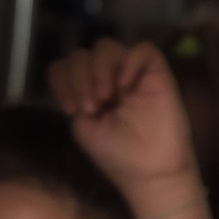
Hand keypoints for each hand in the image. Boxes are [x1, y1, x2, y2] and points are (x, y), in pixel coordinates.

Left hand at [48, 37, 198, 204]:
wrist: (150, 172)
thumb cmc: (117, 156)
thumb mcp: (83, 127)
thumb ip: (74, 98)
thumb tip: (75, 78)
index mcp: (86, 91)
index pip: (65, 66)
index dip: (62, 80)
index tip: (70, 110)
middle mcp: (107, 78)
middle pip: (82, 54)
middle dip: (79, 78)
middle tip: (91, 108)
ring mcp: (130, 74)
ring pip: (106, 47)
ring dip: (99, 69)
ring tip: (106, 98)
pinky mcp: (156, 73)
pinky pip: (143, 49)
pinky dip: (129, 61)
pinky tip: (125, 85)